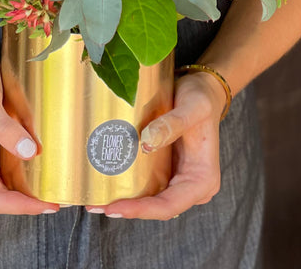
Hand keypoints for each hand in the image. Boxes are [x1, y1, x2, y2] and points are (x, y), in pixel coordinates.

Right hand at [0, 39, 58, 215]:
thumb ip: (5, 129)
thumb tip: (29, 153)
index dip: (21, 206)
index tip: (47, 204)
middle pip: (1, 196)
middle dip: (27, 202)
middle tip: (57, 199)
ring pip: (7, 184)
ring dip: (28, 191)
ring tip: (55, 188)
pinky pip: (10, 167)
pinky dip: (26, 173)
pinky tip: (44, 168)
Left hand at [89, 71, 227, 220]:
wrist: (202, 90)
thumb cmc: (201, 98)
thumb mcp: (192, 107)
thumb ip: (172, 124)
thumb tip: (146, 143)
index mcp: (203, 179)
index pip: (170, 205)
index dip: (142, 210)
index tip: (114, 207)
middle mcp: (193, 187)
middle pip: (157, 208)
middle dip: (128, 209)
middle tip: (97, 205)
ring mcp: (179, 181)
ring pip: (151, 200)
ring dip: (126, 201)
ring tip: (96, 200)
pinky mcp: (167, 171)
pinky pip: (148, 186)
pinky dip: (130, 189)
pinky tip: (108, 186)